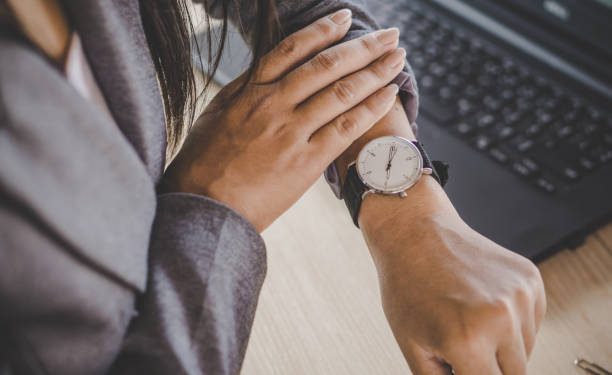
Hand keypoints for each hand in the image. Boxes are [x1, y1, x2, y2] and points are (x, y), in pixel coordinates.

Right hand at [161, 10, 406, 230]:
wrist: (204, 206)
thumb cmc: (203, 164)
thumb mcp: (215, 115)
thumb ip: (243, 91)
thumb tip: (262, 71)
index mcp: (251, 91)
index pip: (294, 49)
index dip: (324, 30)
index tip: (346, 19)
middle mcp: (274, 105)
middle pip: (327, 66)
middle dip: (363, 47)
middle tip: (389, 35)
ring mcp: (291, 132)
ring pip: (341, 92)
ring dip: (375, 72)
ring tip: (398, 58)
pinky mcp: (306, 162)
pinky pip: (345, 129)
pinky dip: (370, 109)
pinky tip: (389, 95)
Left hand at [360, 178, 545, 374]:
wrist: (415, 233)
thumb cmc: (407, 286)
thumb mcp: (413, 346)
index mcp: (467, 339)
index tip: (463, 367)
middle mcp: (499, 316)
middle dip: (488, 368)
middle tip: (462, 349)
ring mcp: (519, 295)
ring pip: (526, 351)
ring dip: (503, 348)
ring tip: (468, 321)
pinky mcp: (530, 279)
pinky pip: (532, 323)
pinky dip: (513, 324)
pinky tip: (483, 305)